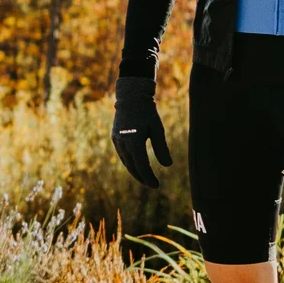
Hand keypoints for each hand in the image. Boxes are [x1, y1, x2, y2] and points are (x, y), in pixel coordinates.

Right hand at [111, 75, 171, 189]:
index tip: (156, 185)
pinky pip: (122, 155)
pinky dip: (130, 162)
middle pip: (132, 167)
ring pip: (126, 162)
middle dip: (142, 177)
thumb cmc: (147, 112)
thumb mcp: (157, 129)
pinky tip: (137, 166)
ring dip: (135, 171)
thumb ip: (161, 148)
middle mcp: (123, 143)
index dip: (149, 177)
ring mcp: (117, 140)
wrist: (131, 97)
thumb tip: (168, 165)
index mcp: (134, 141)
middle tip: (152, 184)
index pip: (142, 165)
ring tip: (145, 178)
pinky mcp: (115, 137)